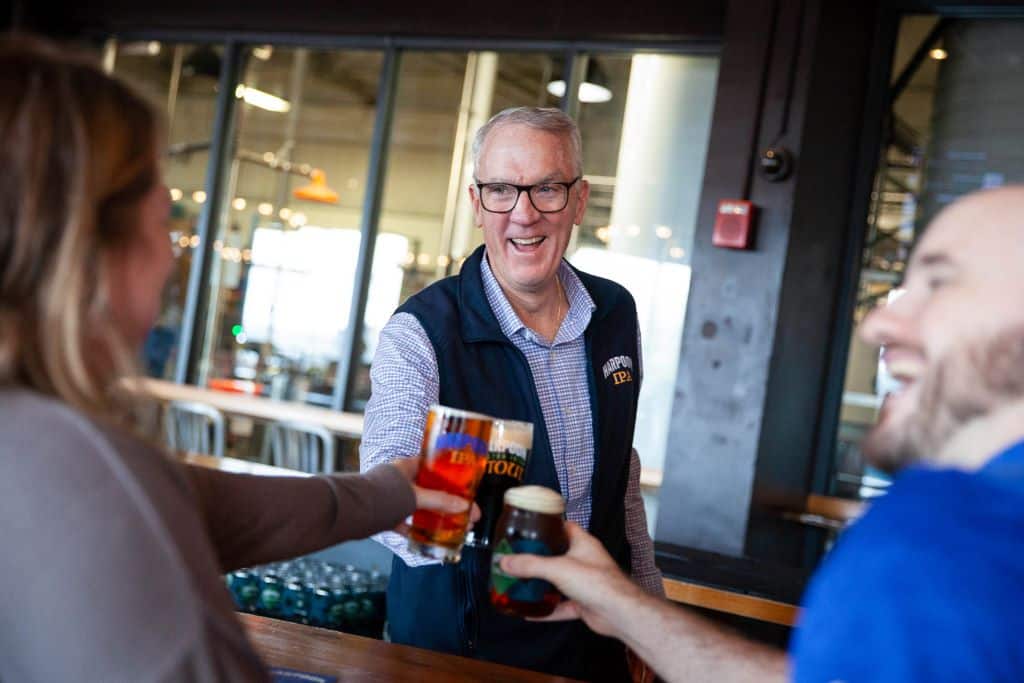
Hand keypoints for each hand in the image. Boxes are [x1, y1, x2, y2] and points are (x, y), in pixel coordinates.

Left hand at [389, 457, 479, 535]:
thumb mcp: (415, 496)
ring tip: (449, 525)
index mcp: (407, 466)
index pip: (433, 466)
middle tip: (462, 510)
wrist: (351, 511)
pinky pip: (403, 522)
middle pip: (428, 489)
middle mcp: (399, 480)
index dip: (449, 475)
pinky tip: (424, 539)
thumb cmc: (381, 495)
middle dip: (444, 500)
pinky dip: (413, 530)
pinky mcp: (385, 514)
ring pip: (416, 506)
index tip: (463, 485)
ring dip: (431, 516)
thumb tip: (464, 506)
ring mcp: (391, 497)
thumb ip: (439, 501)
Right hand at [499, 521, 641, 637]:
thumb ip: (530, 565)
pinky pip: (561, 605)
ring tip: (521, 584)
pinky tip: (530, 613)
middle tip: (518, 560)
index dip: (548, 526)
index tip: (529, 528)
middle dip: (539, 559)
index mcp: (582, 543)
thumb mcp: (557, 568)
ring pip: (559, 582)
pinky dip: (547, 609)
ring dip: (542, 585)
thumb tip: (504, 562)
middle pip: (558, 556)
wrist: (618, 613)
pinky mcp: (584, 603)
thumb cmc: (596, 581)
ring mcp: (585, 583)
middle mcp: (585, 561)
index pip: (564, 527)